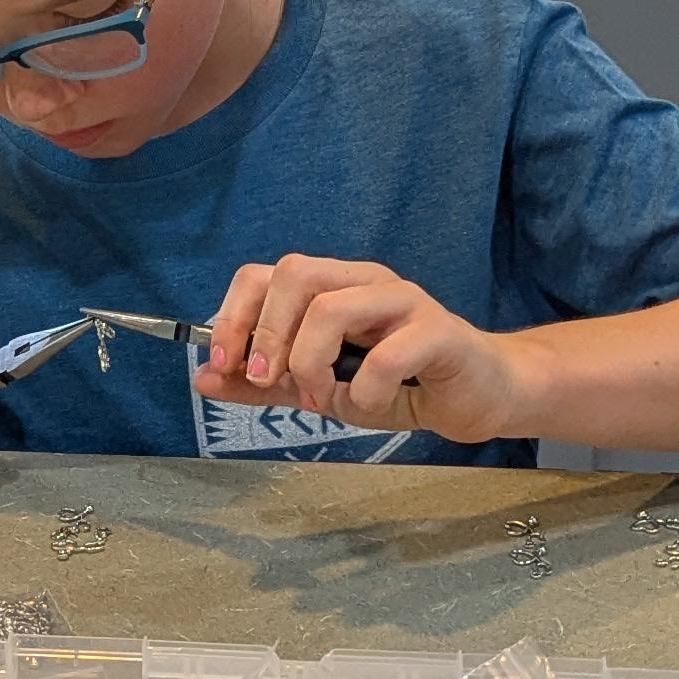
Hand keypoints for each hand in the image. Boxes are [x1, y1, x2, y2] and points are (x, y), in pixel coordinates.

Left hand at [195, 257, 536, 442]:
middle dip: (267, 333)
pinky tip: (372, 405)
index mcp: (331, 286)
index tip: (224, 364)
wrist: (474, 397)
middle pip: (295, 273)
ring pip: (332, 308)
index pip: (265, 274)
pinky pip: (387, 353)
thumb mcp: (318, 388)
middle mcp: (363, 281)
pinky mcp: (439, 330)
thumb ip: (263, 383)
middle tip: (269, 381)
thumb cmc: (396, 385)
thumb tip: (203, 377)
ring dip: (311, 364)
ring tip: (323, 400)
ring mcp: (403, 300)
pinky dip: (365, 390)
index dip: (234, 316)